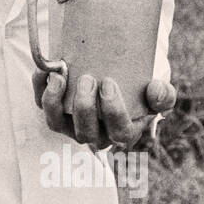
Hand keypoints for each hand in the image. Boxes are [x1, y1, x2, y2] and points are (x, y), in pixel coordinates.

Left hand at [32, 72, 176, 148]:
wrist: (118, 74)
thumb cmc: (139, 88)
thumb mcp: (156, 91)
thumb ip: (163, 94)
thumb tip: (155, 90)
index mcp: (124, 132)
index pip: (120, 133)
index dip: (113, 111)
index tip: (109, 82)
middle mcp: (95, 134)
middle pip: (86, 133)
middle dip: (84, 107)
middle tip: (87, 79)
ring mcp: (71, 125)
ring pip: (56, 124)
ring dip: (54, 102)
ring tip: (60, 77)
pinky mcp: (54, 110)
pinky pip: (42, 104)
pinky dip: (39, 87)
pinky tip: (44, 70)